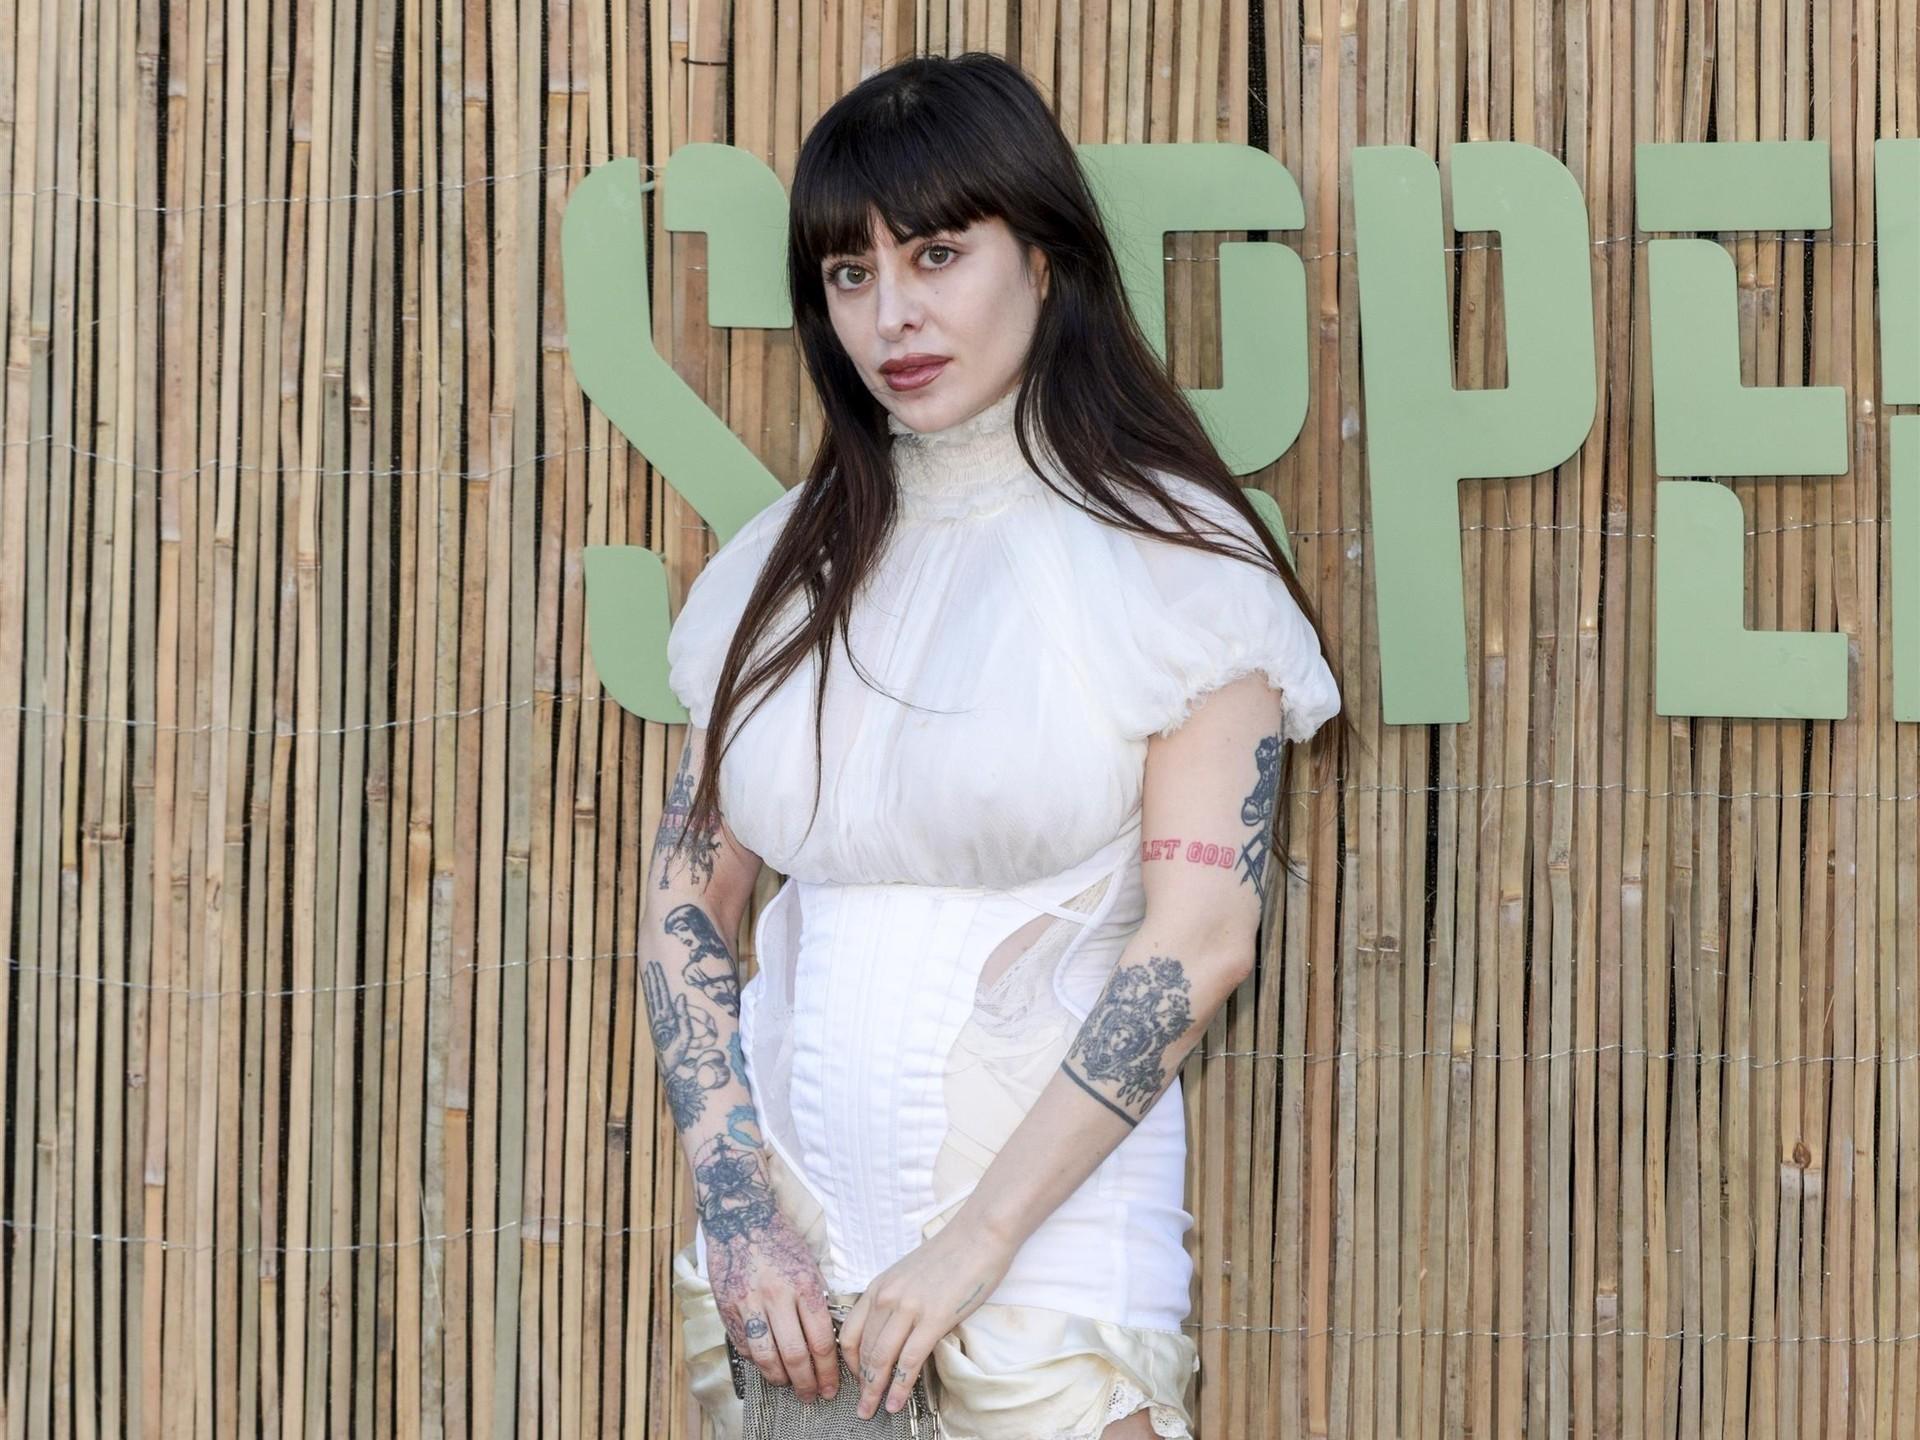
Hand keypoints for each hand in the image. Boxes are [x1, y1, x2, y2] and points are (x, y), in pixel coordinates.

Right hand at [696, 1137, 840, 1401]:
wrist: (740, 1217)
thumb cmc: (780, 1240)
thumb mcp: (809, 1265)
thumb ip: (816, 1301)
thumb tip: (826, 1340)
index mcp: (804, 1285)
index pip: (821, 1341)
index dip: (828, 1370)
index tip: (832, 1386)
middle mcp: (777, 1297)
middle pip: (796, 1355)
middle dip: (807, 1383)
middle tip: (813, 1396)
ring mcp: (749, 1304)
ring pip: (767, 1357)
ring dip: (780, 1379)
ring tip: (789, 1385)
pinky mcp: (727, 1308)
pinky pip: (745, 1346)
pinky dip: (757, 1361)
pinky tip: (767, 1365)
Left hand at [837, 1215, 1016, 1418]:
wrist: (979, 1235)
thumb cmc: (950, 1254)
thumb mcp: (908, 1274)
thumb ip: (895, 1300)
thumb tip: (892, 1332)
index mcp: (879, 1286)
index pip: (850, 1333)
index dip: (850, 1363)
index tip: (856, 1380)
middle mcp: (887, 1297)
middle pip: (864, 1351)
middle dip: (861, 1384)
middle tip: (862, 1407)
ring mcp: (909, 1308)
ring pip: (882, 1359)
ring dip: (875, 1390)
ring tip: (873, 1410)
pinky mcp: (934, 1319)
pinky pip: (909, 1361)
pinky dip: (900, 1387)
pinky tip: (897, 1401)